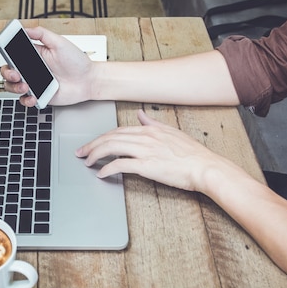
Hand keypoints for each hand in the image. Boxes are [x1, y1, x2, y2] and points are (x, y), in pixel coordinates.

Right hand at [0, 26, 93, 106]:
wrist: (88, 81)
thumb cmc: (77, 62)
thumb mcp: (60, 42)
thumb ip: (42, 34)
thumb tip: (26, 28)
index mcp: (34, 54)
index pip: (13, 53)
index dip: (4, 52)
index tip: (1, 50)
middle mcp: (32, 69)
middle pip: (8, 70)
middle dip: (7, 72)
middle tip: (16, 73)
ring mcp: (34, 83)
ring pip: (12, 86)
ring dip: (14, 86)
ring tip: (25, 86)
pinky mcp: (39, 95)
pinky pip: (24, 100)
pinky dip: (25, 99)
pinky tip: (32, 96)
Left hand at [75, 109, 238, 192]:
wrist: (205, 167)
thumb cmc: (193, 154)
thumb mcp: (171, 131)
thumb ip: (153, 122)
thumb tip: (140, 114)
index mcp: (150, 129)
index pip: (118, 130)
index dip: (102, 136)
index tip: (92, 143)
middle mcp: (145, 137)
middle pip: (110, 137)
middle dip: (92, 145)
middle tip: (81, 152)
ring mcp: (145, 151)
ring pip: (111, 148)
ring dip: (95, 155)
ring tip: (87, 162)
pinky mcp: (147, 165)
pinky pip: (120, 165)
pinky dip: (107, 168)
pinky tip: (101, 173)